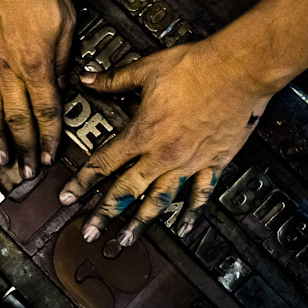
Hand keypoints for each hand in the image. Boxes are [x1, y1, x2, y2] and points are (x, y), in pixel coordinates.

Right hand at [0, 0, 74, 178]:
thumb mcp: (65, 18)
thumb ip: (64, 56)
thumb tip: (63, 82)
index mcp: (36, 62)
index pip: (46, 111)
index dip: (49, 138)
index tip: (50, 156)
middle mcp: (8, 68)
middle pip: (18, 118)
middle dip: (24, 149)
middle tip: (25, 172)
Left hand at [57, 39, 277, 244]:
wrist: (239, 70)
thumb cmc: (196, 67)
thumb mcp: (147, 69)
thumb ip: (115, 79)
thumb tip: (91, 79)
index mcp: (143, 133)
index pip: (104, 163)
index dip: (82, 181)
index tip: (68, 196)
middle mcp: (163, 154)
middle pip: (126, 191)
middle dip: (104, 213)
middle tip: (90, 232)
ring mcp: (188, 162)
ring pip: (159, 200)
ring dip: (140, 222)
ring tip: (127, 240)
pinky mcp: (213, 162)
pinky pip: (200, 194)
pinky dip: (191, 212)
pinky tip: (183, 226)